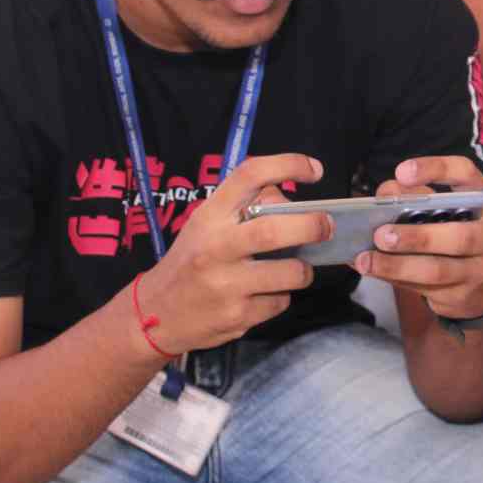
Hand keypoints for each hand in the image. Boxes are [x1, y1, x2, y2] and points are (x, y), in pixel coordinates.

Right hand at [130, 153, 326, 357]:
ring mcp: (226, 284)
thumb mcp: (206, 225)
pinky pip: (280, 302)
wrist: (154, 315)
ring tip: (295, 268)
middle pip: (275, 229)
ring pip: (290, 272)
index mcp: (210, 216)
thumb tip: (294, 203)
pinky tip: (264, 294)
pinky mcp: (237, 316)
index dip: (288, 165)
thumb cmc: (191, 261)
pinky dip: (281, 296)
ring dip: (303, 270)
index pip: (250, 175)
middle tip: (327, 226)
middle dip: (312, 226)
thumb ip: (244, 209)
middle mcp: (217, 247)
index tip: (315, 170)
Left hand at [355, 156, 482, 321]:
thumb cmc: (455, 236)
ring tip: (367, 259)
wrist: (479, 288)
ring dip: (398, 265)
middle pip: (459, 236)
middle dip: (417, 236)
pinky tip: (374, 271)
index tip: (402, 173)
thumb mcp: (443, 210)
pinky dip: (395, 278)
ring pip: (438, 270)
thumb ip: (414, 198)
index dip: (435, 169)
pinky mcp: (463, 295)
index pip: (466, 175)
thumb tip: (384, 194)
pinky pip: (425, 288)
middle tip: (382, 233)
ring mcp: (480, 269)